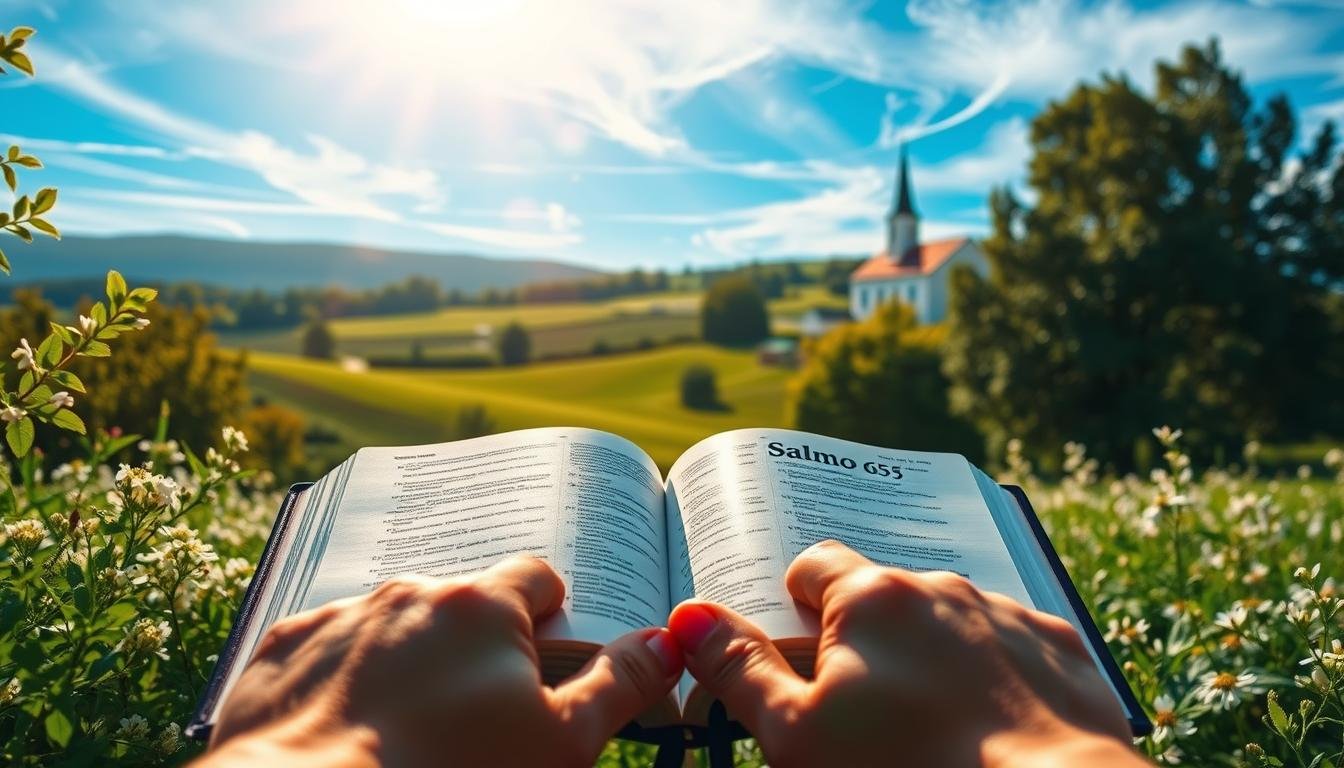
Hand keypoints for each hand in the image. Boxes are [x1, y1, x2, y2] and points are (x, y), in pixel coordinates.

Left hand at [199, 556, 683, 767]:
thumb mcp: (560, 746)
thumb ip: (619, 686)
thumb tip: (665, 640)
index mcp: (483, 604)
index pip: (538, 578)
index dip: (551, 620)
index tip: (545, 665)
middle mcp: (410, 592)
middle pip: (464, 603)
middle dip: (476, 647)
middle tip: (477, 714)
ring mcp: (341, 615)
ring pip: (394, 625)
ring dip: (408, 659)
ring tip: (408, 727)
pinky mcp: (284, 648)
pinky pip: (328, 647)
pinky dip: (344, 676)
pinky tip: (348, 726)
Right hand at [668, 540, 1141, 767]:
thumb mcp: (797, 736)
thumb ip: (740, 670)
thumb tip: (690, 615)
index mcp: (870, 597)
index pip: (811, 566)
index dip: (796, 610)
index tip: (800, 659)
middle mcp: (941, 586)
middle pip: (882, 594)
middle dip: (866, 639)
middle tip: (864, 707)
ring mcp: (1007, 613)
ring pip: (949, 620)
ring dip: (933, 654)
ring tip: (933, 723)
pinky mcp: (1060, 648)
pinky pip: (1012, 646)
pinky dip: (996, 674)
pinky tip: (992, 725)